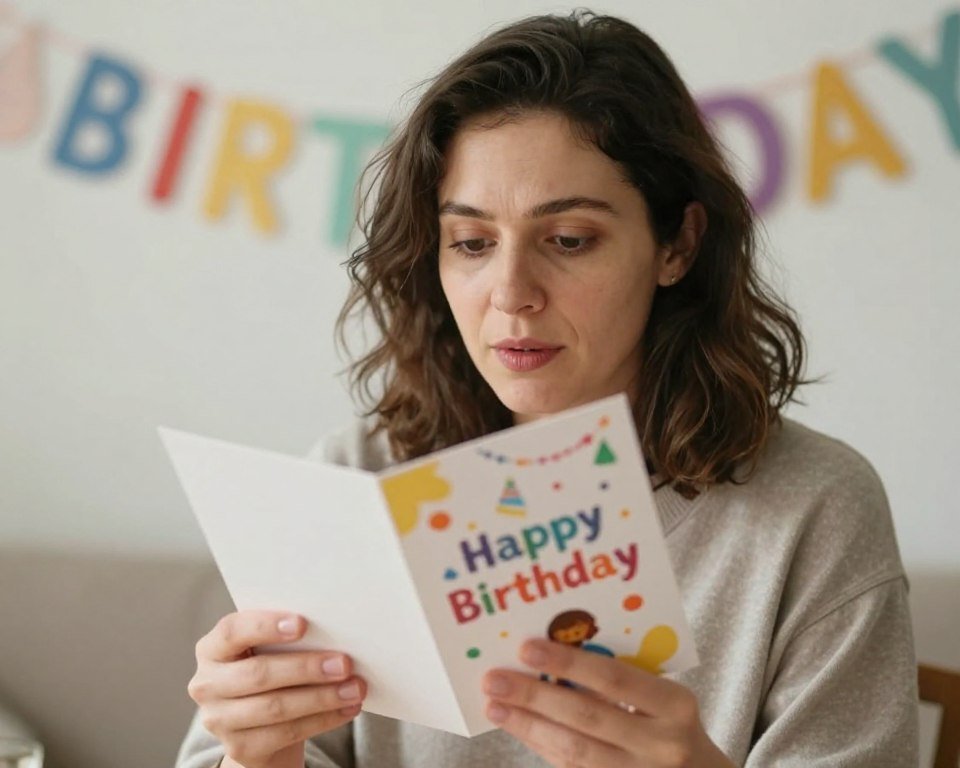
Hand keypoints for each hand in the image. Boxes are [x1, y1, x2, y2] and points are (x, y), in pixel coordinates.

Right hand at [188, 611, 365, 767]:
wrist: (261, 724)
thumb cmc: (271, 671)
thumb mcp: (269, 650)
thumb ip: (287, 639)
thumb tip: (335, 631)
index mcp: (212, 649)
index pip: (231, 631)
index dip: (265, 626)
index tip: (302, 623)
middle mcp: (207, 684)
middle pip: (258, 674)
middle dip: (306, 668)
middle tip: (344, 662)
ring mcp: (219, 720)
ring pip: (275, 707)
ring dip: (321, 697)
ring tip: (354, 688)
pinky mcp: (240, 748)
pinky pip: (287, 733)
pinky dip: (323, 719)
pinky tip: (347, 709)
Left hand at [482, 638, 733, 767]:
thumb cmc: (673, 725)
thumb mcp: (665, 698)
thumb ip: (623, 679)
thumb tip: (553, 652)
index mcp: (675, 706)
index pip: (615, 679)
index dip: (569, 663)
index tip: (527, 647)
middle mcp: (662, 745)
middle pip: (587, 717)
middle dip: (535, 696)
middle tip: (495, 678)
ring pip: (573, 751)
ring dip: (528, 725)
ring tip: (495, 705)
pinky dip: (541, 745)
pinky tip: (519, 727)